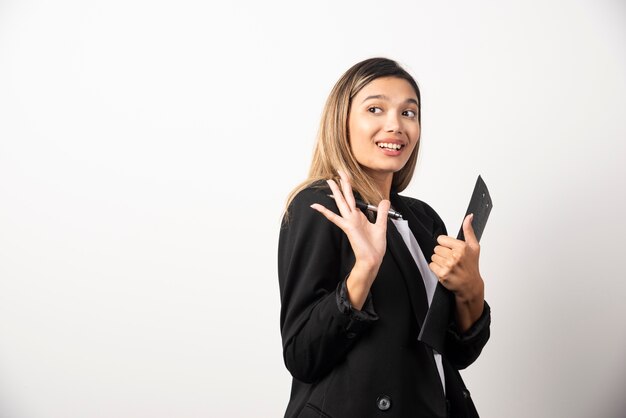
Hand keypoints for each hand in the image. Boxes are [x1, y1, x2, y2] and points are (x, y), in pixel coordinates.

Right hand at [310, 170, 389, 286]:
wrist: (372, 260)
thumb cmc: (375, 247)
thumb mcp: (381, 225)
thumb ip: (381, 212)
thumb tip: (384, 200)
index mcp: (359, 216)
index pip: (353, 198)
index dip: (350, 186)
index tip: (346, 176)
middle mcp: (353, 217)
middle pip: (346, 196)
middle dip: (343, 183)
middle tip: (338, 170)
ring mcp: (349, 221)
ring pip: (341, 202)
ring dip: (336, 191)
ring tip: (329, 181)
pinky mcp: (348, 227)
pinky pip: (335, 217)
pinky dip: (325, 212)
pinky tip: (316, 206)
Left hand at [429, 214, 483, 302]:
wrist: (470, 285)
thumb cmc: (472, 266)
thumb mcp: (474, 247)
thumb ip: (469, 230)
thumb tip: (469, 217)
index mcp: (462, 247)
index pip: (441, 239)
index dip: (445, 244)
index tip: (451, 250)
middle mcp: (455, 257)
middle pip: (436, 248)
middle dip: (442, 253)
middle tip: (451, 259)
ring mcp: (449, 266)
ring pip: (433, 257)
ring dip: (439, 261)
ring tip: (448, 265)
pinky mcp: (442, 275)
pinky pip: (431, 265)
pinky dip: (436, 268)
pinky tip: (444, 270)